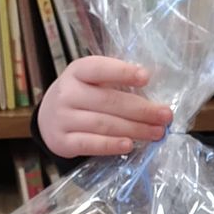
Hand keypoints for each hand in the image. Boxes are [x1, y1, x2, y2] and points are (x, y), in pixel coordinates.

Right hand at [37, 56, 171, 158]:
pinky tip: (130, 144)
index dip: (122, 72)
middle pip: (108, 101)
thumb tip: (154, 93)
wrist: (48, 118)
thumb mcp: (92, 81)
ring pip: (103, 124)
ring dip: (134, 129)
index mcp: (77, 71)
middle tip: (165, 115)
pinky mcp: (62, 142)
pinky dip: (111, 145)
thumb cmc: (82, 95)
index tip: (146, 77)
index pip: (99, 68)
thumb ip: (116, 82)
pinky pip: (90, 144)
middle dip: (141, 109)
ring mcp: (62, 118)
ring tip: (157, 132)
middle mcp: (66, 93)